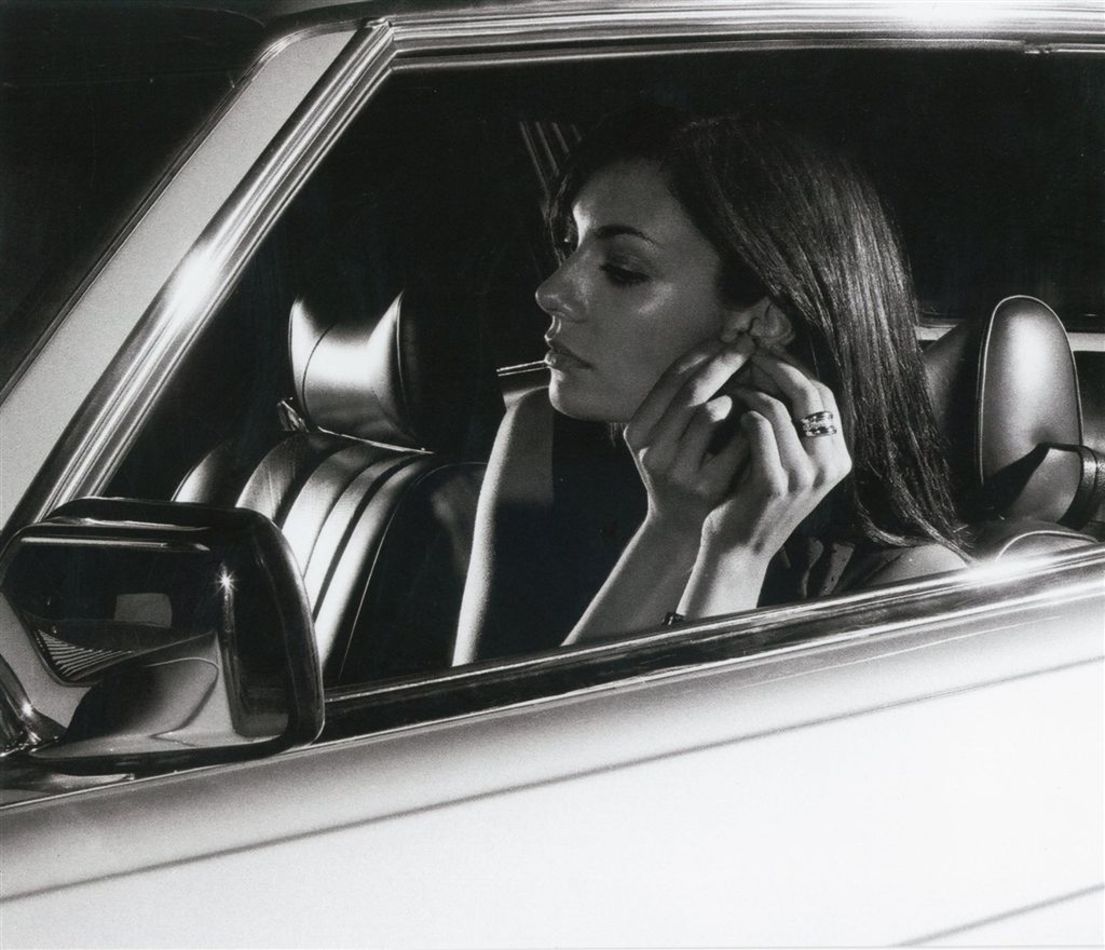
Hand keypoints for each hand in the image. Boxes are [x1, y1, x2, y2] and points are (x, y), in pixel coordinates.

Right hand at [623, 335, 756, 539]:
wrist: (682, 527)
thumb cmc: (681, 470)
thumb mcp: (667, 437)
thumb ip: (682, 403)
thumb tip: (720, 345)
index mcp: (637, 433)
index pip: (671, 378)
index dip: (702, 352)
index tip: (729, 334)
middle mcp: (651, 450)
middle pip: (690, 392)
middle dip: (724, 362)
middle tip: (750, 344)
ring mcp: (677, 470)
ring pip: (709, 413)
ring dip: (738, 388)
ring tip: (759, 373)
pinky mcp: (706, 487)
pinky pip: (734, 443)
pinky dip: (751, 422)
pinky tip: (765, 410)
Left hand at [702, 352, 851, 555]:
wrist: (739, 549)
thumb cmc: (756, 500)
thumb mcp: (788, 465)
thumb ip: (795, 428)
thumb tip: (782, 371)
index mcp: (838, 459)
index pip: (825, 395)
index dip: (798, 367)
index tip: (772, 350)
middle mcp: (829, 467)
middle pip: (810, 394)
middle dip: (778, 366)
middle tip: (752, 353)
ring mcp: (804, 476)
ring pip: (781, 407)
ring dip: (754, 388)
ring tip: (735, 382)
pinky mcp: (774, 483)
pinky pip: (759, 428)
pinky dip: (742, 412)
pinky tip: (730, 411)